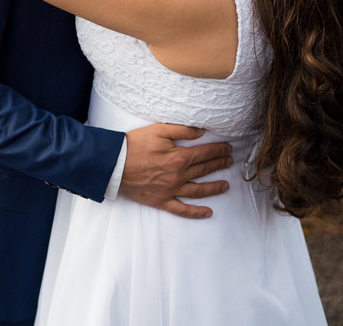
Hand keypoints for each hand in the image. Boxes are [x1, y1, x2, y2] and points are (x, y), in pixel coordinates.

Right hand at [118, 123, 232, 218]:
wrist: (113, 164)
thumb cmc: (133, 145)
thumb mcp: (158, 130)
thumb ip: (182, 130)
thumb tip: (201, 132)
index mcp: (179, 158)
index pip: (205, 154)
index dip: (218, 150)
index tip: (227, 148)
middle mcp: (178, 176)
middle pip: (204, 170)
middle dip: (219, 164)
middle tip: (229, 161)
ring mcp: (171, 191)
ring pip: (198, 191)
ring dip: (214, 188)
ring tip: (225, 185)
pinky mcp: (161, 201)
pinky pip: (182, 210)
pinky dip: (196, 213)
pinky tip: (208, 213)